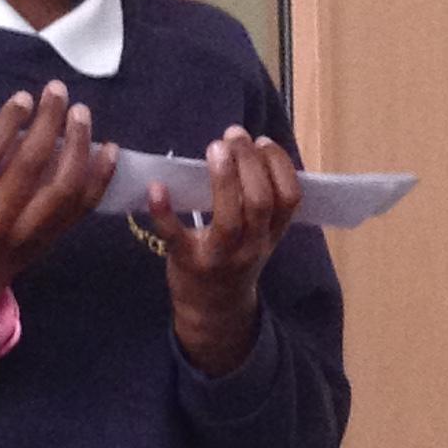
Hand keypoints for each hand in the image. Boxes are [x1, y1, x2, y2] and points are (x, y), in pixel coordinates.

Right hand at [0, 80, 117, 309]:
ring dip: (78, 146)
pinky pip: (84, 205)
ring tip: (80, 113)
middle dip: (47, 123)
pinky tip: (110, 148)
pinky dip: (101, 176)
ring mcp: (31, 229)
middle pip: (31, 166)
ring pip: (64, 187)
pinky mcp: (55, 235)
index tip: (24, 97)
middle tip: (57, 91)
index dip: (7, 124)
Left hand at [152, 128, 300, 376]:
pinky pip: (175, 237)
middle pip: (261, 202)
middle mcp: (251, 247)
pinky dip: (164, 212)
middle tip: (234, 135)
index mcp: (272, 235)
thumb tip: (249, 149)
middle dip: (250, 162)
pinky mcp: (186, 262)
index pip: (290, 198)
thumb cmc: (235, 261)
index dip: (280, 165)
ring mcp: (219, 257)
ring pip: (230, 218)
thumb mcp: (259, 236)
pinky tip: (157, 187)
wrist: (212, 311)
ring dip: (224, 178)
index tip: (261, 141)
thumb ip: (262, 203)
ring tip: (216, 148)